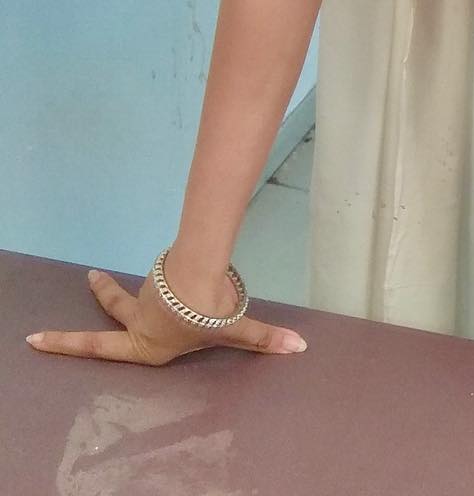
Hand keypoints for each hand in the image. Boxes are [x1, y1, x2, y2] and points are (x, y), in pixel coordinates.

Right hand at [25, 260, 307, 364]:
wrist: (196, 280)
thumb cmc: (205, 317)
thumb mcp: (235, 331)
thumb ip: (265, 339)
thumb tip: (301, 349)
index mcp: (147, 346)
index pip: (100, 348)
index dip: (70, 344)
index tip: (37, 337)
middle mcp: (139, 324)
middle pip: (112, 309)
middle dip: (100, 296)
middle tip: (91, 276)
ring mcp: (145, 296)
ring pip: (150, 287)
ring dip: (163, 282)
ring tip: (186, 275)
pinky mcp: (156, 273)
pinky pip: (171, 271)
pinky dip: (182, 267)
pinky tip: (196, 260)